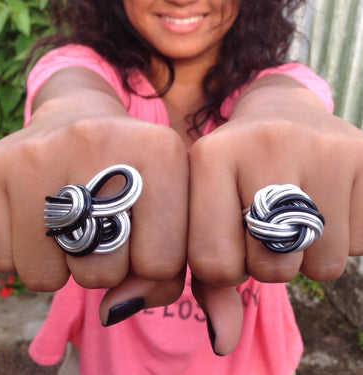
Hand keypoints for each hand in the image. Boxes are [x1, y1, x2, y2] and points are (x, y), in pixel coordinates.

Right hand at [0, 96, 188, 324]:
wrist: (78, 116)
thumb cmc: (133, 175)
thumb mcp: (169, 210)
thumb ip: (164, 276)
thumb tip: (115, 310)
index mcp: (161, 150)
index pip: (162, 264)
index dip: (152, 265)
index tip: (144, 235)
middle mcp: (98, 140)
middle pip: (104, 273)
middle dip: (107, 265)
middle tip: (103, 224)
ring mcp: (38, 153)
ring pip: (47, 276)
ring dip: (65, 261)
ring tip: (73, 216)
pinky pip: (5, 262)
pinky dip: (28, 252)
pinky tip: (40, 211)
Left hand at [187, 110, 362, 354]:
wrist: (279, 115)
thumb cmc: (234, 176)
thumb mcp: (206, 216)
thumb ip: (207, 284)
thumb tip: (221, 343)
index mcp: (209, 156)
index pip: (212, 263)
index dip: (224, 266)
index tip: (230, 237)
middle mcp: (265, 142)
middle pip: (271, 267)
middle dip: (267, 262)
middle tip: (265, 223)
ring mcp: (322, 145)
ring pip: (321, 264)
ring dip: (307, 253)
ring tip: (296, 208)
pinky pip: (359, 245)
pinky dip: (341, 238)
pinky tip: (325, 197)